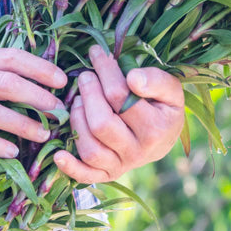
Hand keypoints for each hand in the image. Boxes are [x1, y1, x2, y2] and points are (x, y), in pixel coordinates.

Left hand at [53, 46, 184, 182]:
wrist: (165, 137)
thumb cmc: (164, 106)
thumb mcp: (171, 89)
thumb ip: (156, 80)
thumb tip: (133, 78)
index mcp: (155, 129)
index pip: (120, 96)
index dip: (104, 71)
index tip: (96, 53)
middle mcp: (138, 152)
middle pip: (101, 124)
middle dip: (88, 94)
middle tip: (85, 76)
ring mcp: (122, 166)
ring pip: (90, 149)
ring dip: (77, 121)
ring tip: (78, 101)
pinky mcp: (108, 175)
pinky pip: (86, 176)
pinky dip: (70, 168)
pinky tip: (58, 154)